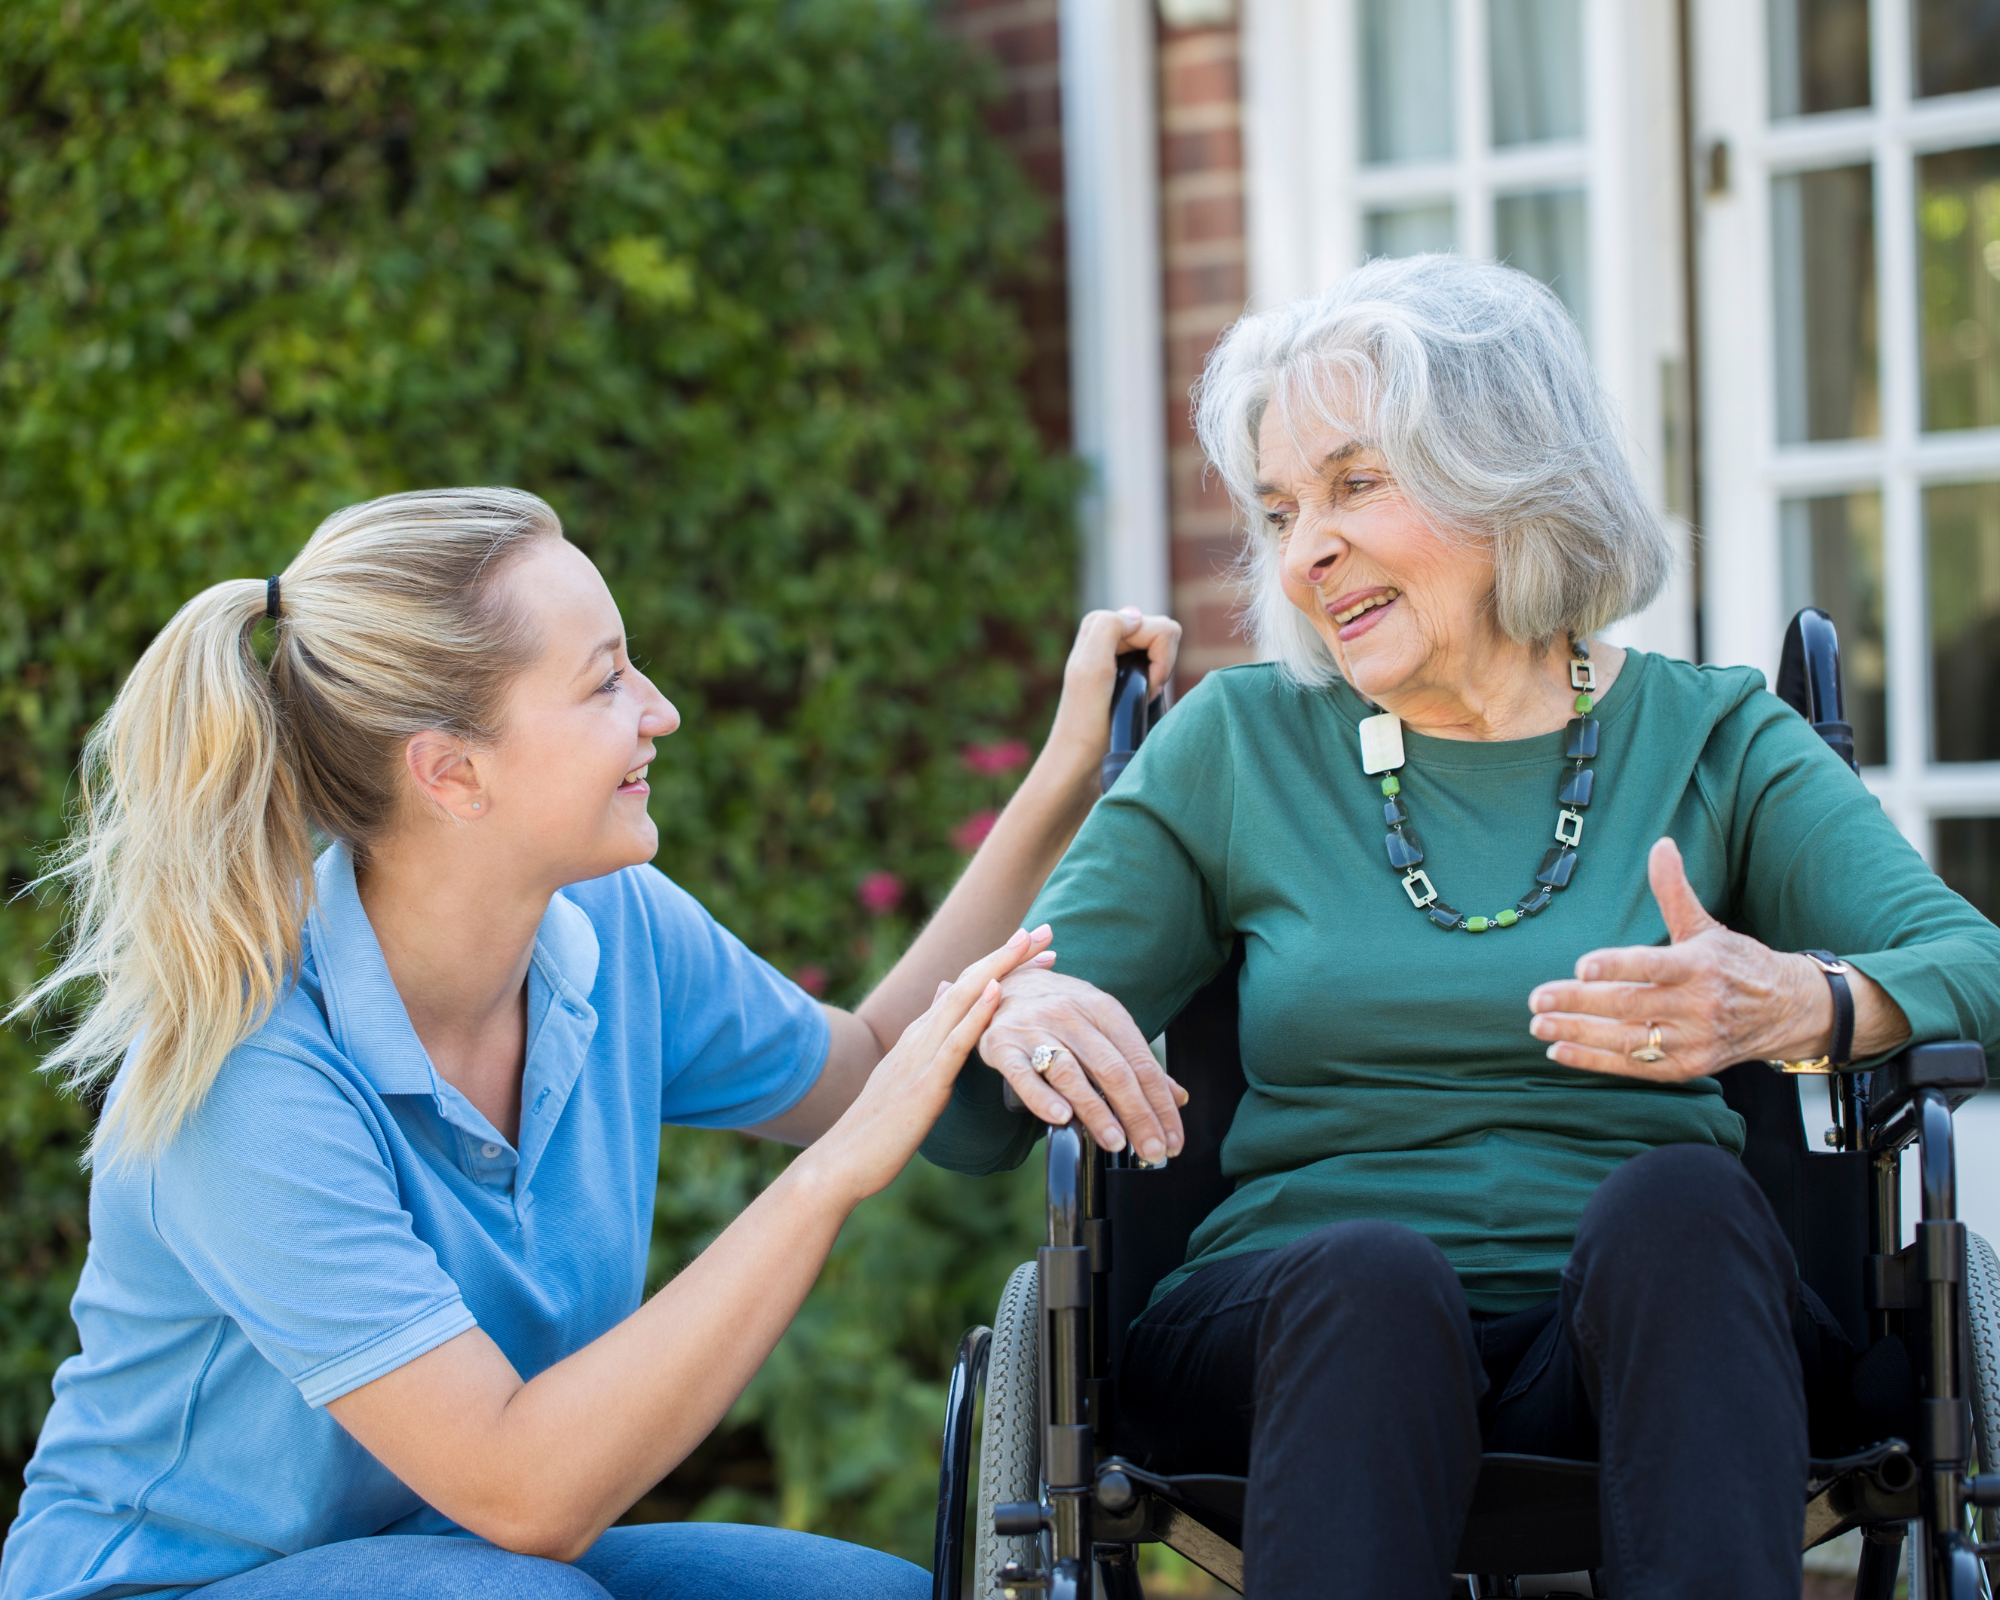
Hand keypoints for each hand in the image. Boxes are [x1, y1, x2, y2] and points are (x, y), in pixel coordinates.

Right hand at [806, 927, 1053, 1202]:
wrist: (842, 1161)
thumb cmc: (879, 1130)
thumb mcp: (907, 1076)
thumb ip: (928, 1039)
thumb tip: (944, 994)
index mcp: (919, 1036)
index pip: (965, 988)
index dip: (1000, 964)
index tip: (1033, 946)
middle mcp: (920, 1035)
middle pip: (968, 982)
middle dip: (1008, 953)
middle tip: (1045, 929)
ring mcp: (920, 1056)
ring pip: (963, 999)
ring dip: (998, 967)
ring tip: (1028, 942)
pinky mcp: (924, 1083)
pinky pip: (955, 1042)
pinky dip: (977, 1013)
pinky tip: (997, 991)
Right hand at [979, 967, 1186, 1160]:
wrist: (1006, 981)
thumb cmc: (1062, 1010)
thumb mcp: (1103, 1023)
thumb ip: (1137, 1061)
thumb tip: (1177, 1098)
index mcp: (1103, 1009)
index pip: (1140, 1062)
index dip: (1160, 1104)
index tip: (1172, 1139)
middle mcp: (1071, 1015)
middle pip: (1111, 1070)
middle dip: (1137, 1115)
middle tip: (1151, 1151)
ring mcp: (1035, 1029)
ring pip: (1071, 1074)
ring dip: (1097, 1112)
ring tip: (1116, 1142)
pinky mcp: (1002, 1046)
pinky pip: (1023, 1075)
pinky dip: (1042, 1098)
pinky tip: (1061, 1118)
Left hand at [1042, 607, 1181, 777]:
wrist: (1081, 759)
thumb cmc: (1086, 720)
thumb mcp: (1091, 667)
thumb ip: (1109, 627)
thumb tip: (1137, 617)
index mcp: (1100, 623)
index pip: (1161, 628)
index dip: (1159, 661)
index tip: (1137, 686)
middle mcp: (1111, 632)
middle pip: (1167, 634)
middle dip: (1160, 665)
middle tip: (1139, 691)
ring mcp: (1122, 650)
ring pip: (1167, 648)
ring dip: (1159, 675)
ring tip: (1137, 696)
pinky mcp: (1130, 669)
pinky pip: (1162, 663)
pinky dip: (1157, 681)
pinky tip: (1141, 698)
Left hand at [1526, 837, 1837, 1081]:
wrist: (1786, 1011)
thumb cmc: (1736, 963)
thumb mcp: (1706, 926)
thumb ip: (1674, 891)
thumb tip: (1660, 845)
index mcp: (1699, 965)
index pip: (1652, 966)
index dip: (1616, 966)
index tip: (1581, 966)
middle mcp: (1698, 1005)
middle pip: (1629, 1005)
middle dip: (1578, 1003)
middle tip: (1536, 999)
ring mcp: (1693, 1040)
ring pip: (1627, 1040)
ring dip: (1578, 1034)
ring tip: (1539, 1025)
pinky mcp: (1688, 1067)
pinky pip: (1635, 1066)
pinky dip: (1595, 1062)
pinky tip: (1561, 1051)